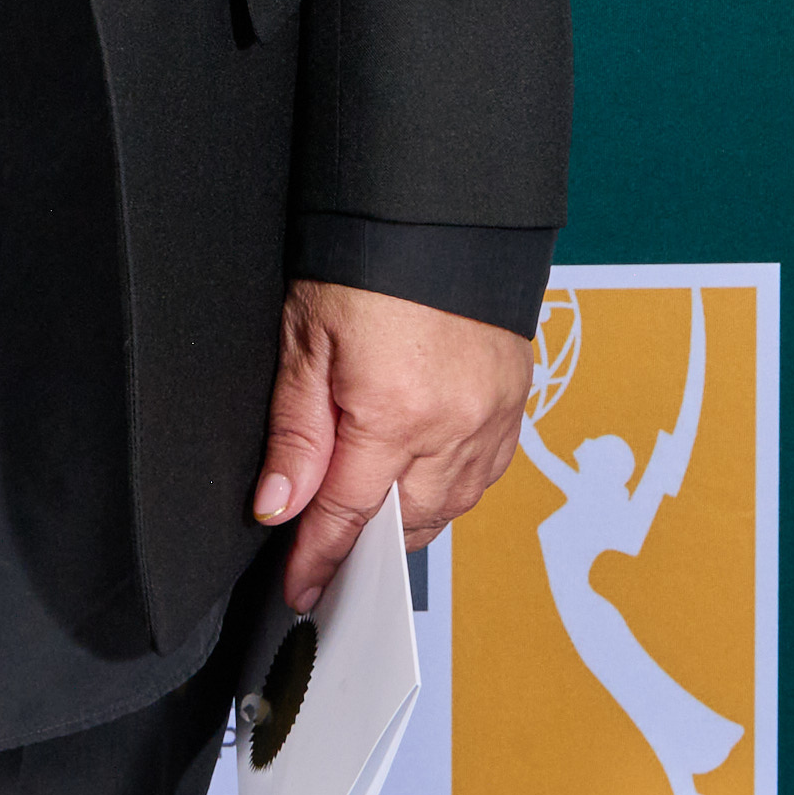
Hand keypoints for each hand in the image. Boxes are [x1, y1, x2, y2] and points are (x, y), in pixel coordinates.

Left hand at [253, 279, 531, 615]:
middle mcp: (452, 427)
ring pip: (448, 507)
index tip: (301, 588)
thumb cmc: (364, 261)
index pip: (347, 515)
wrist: (437, 207)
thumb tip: (279, 506)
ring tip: (369, 519)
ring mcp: (491, 417)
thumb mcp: (305, 338)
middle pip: (402, 523)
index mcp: (393, 413)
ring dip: (407, 521)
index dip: (319, 558)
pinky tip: (424, 480)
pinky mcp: (514, 402)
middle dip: (363, 546)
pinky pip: (483, 476)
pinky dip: (450, 489)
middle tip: (329, 554)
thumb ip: (295, 431)